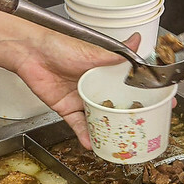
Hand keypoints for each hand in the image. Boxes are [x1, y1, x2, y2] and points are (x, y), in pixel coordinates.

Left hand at [12, 33, 141, 148]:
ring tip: (118, 142)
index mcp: (103, 72)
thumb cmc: (59, 45)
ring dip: (105, 131)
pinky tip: (93, 143)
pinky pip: (77, 124)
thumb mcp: (92, 51)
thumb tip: (137, 41)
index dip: (137, 97)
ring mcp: (79, 98)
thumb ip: (116, 54)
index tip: (153, 105)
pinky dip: (85, 135)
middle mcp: (93, 87)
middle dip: (124, 119)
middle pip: (112, 106)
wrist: (30, 53)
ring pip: (96, 118)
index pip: (124, 87)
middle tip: (138, 130)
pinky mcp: (65, 108)